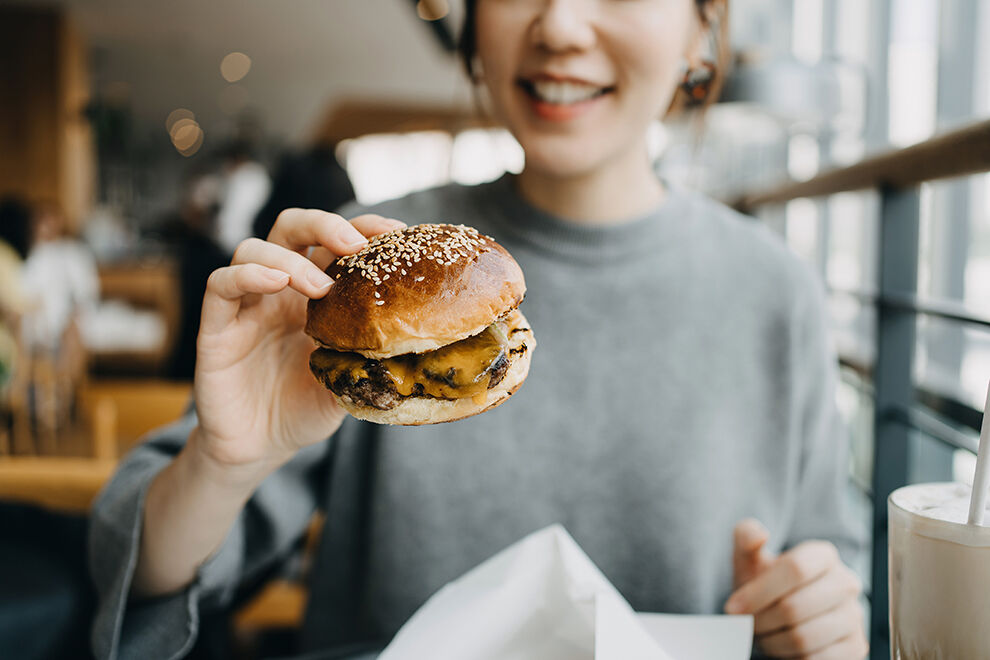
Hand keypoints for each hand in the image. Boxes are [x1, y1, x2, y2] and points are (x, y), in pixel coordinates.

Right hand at [192, 209, 405, 475]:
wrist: (261, 448)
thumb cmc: (304, 408)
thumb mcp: (348, 380)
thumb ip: (370, 358)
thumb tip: (413, 348)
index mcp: (314, 295)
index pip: (333, 243)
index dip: (362, 228)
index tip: (395, 233)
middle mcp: (279, 290)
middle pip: (291, 228)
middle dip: (324, 224)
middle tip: (353, 244)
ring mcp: (246, 306)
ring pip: (254, 249)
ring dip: (289, 257)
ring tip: (319, 286)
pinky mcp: (216, 328)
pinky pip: (221, 285)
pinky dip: (246, 274)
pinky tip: (275, 282)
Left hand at [725, 519, 867, 658]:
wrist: (785, 611)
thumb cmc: (765, 583)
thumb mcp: (750, 558)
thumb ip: (746, 537)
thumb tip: (759, 534)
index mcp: (823, 555)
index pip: (795, 569)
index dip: (759, 591)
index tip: (734, 606)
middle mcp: (846, 583)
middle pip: (795, 607)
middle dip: (761, 620)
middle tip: (747, 623)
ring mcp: (854, 616)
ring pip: (803, 637)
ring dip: (772, 641)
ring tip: (763, 633)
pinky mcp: (856, 646)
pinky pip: (817, 659)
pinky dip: (791, 657)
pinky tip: (782, 645)